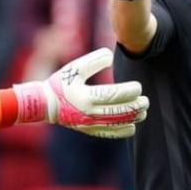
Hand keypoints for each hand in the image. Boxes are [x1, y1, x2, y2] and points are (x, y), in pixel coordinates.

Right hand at [13, 48, 148, 138]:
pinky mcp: (88, 129)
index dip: (129, 92)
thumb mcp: (74, 68)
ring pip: (117, 124)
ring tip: (143, 112)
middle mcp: (89, 113)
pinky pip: (109, 133)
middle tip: (146, 101)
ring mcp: (89, 123)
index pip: (114, 95)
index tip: (139, 87)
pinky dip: (122, 131)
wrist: (44, 104)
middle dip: (135, 106)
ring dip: (132, 118)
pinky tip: (132, 127)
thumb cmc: (60, 83)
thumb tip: (110, 55)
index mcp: (87, 97)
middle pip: (119, 111)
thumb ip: (93, 61)